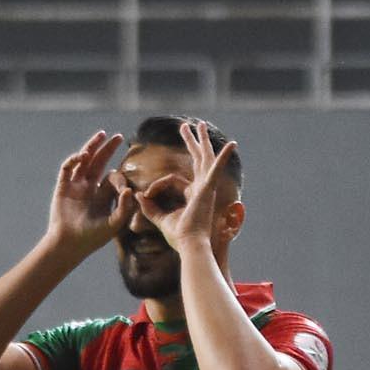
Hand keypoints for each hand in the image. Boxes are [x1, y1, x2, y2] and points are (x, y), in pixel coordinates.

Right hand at [42, 132, 125, 260]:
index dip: (119, 178)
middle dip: (108, 150)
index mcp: (102, 196)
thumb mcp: (114, 224)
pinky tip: (83, 155)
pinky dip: (74, 159)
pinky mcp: (62, 187)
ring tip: (101, 135)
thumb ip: (124, 209)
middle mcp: (89, 188)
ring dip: (92, 147)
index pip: (112, 177)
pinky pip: (67, 168)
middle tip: (119, 137)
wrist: (69, 245)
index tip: (123, 188)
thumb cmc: (92, 238)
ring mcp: (75, 186)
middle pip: (99, 163)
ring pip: (84, 161)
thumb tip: (130, 190)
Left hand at [142, 119, 238, 254]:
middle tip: (187, 126)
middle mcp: (202, 188)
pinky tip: (232, 145)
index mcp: (193, 194)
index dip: (156, 186)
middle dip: (192, 142)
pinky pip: (216, 169)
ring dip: (201, 140)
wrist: (190, 245)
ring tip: (198, 124)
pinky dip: (223, 158)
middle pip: (198, 159)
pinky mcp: (207, 189)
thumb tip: (137, 196)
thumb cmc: (179, 237)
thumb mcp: (160, 219)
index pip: (172, 180)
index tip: (144, 195)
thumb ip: (150, 207)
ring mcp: (207, 187)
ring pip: (204, 158)